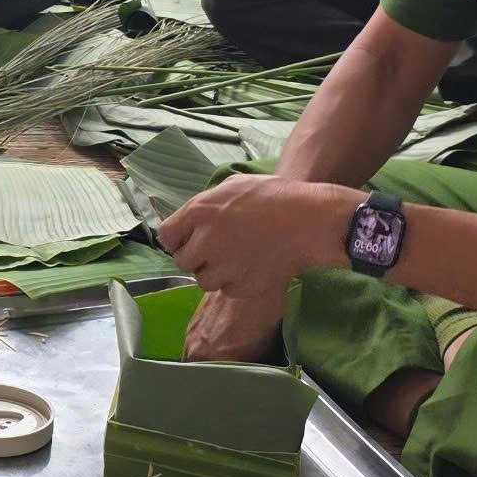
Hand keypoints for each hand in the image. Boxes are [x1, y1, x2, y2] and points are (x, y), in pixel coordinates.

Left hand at [158, 174, 354, 354]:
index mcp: (200, 211)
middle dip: (197, 257)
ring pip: (203, 280)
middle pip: (182, 261)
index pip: (166, 235)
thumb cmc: (274, 197)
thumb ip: (206, 204)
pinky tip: (253, 267)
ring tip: (237, 258)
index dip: (177, 238)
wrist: (310, 221)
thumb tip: (191, 219)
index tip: (188, 239)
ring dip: (215, 272)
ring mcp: (224, 267)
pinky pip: (227, 290)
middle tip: (217, 250)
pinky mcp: (242, 287)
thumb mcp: (234, 186)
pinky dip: (236, 283)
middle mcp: (205, 241)